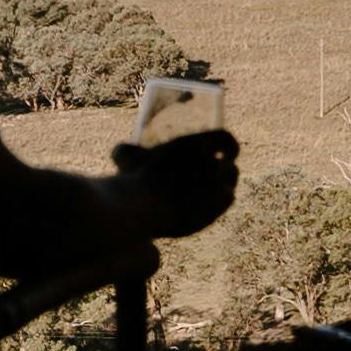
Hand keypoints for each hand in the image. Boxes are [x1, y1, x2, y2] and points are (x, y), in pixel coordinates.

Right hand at [103, 130, 244, 243]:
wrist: (142, 206)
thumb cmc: (132, 177)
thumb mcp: (125, 156)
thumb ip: (125, 150)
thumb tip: (120, 150)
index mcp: (195, 144)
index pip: (225, 139)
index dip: (229, 146)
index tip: (226, 153)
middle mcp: (210, 164)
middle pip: (230, 168)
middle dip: (226, 172)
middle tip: (216, 178)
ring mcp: (215, 189)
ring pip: (229, 190)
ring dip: (222, 191)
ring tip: (211, 196)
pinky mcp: (214, 211)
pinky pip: (221, 209)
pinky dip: (215, 208)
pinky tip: (204, 211)